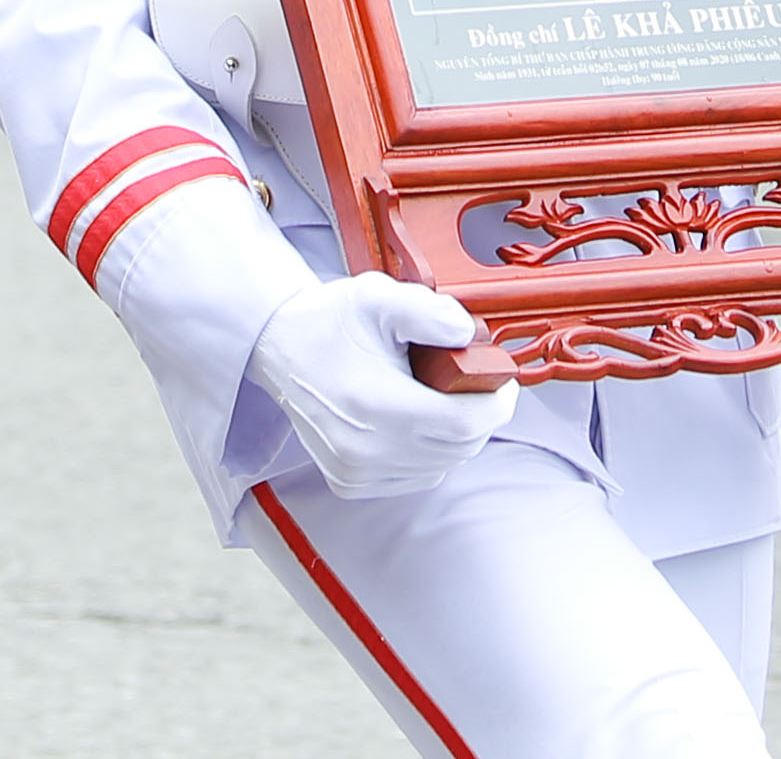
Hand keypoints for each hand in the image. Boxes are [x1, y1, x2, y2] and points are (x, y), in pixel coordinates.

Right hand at [249, 275, 514, 496]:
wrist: (280, 346)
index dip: (496, 404)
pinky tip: (417, 422)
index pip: (465, 424)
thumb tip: (468, 335)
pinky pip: (415, 478)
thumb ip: (428, 312)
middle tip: (475, 383)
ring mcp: (357, 471)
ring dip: (455, 437)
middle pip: (459, 448)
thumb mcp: (378, 297)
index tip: (501, 382)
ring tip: (442, 397)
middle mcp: (366, 448)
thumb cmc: (329, 321)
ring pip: (440, 467)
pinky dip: (428, 454)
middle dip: (479, 416)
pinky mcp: (350, 482)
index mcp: (377, 404)